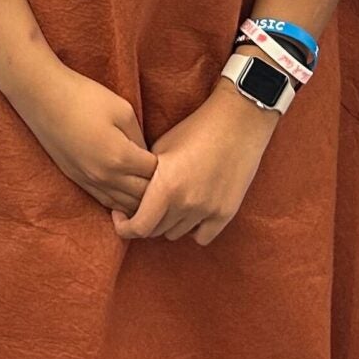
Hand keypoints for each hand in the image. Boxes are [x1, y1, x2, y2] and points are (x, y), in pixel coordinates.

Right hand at [7, 62, 155, 215]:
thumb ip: (140, 137)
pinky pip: (105, 201)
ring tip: (152, 189)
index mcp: (120, 157)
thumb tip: (148, 157)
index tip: (172, 159)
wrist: (42, 97)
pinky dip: (121, 201)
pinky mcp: (77, 180)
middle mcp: (105, 176)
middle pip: (142, 197)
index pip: (156, 176)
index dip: (167, 169)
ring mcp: (89, 181)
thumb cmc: (84, 97)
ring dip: (140, 200)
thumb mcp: (122, 110)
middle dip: (157, 190)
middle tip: (167, 178)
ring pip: (124, 206)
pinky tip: (128, 192)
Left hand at [116, 81, 277, 245]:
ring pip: (176, 233)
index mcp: (166, 187)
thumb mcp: (160, 149)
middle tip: (145, 205)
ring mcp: (208, 211)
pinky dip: (193, 228)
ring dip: (169, 222)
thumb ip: (145, 178)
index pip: (138, 227)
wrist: (238, 122)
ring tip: (170, 202)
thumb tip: (128, 197)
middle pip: (155, 231)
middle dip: (145, 220)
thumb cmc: (195, 129)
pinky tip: (191, 210)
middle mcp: (186, 204)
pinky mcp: (226, 213)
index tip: (121, 215)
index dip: (124, 226)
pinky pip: (202, 237)